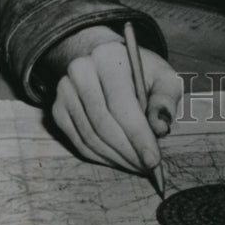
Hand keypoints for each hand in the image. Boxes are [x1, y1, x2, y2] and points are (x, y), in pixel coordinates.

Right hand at [47, 25, 182, 172]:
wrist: (108, 61)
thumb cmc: (141, 72)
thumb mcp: (163, 76)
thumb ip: (165, 99)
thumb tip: (160, 129)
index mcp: (108, 56)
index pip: (121, 104)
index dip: (138, 136)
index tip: (154, 160)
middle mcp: (81, 70)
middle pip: (103, 123)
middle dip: (129, 152)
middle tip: (148, 168)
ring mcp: (65, 90)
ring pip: (90, 136)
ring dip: (116, 158)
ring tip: (137, 166)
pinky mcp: (58, 108)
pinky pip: (79, 142)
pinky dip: (100, 157)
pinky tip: (119, 160)